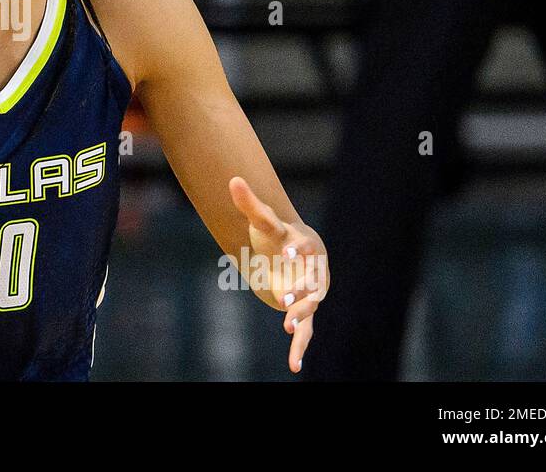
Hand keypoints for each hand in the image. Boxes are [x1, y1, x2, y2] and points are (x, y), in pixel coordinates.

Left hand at [228, 176, 329, 373]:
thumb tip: (232, 179)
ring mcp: (311, 292)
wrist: (290, 254)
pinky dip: (300, 347)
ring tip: (288, 326)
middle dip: (300, 290)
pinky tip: (294, 366)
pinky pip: (305, 331)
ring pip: (310, 306)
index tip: (288, 252)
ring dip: (300, 315)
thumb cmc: (276, 236)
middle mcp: (313, 270)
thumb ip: (249, 203)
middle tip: (285, 299)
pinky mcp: (303, 311)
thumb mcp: (262, 221)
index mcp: (306, 245)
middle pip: (311, 281)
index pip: (304, 247)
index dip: (297, 250)